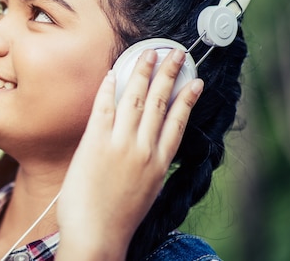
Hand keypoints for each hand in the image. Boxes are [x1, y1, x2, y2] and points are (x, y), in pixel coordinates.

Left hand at [56, 48, 203, 260]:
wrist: (96, 236)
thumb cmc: (118, 218)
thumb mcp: (146, 190)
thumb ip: (149, 164)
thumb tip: (150, 143)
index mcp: (159, 163)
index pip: (178, 121)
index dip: (187, 97)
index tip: (195, 80)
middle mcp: (143, 150)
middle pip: (159, 102)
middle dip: (168, 73)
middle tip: (174, 53)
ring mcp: (119, 145)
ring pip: (135, 99)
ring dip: (142, 72)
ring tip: (148, 53)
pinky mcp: (94, 143)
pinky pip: (103, 107)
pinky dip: (108, 88)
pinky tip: (113, 73)